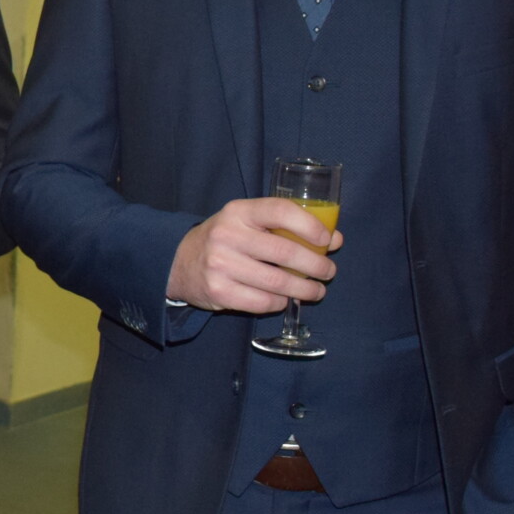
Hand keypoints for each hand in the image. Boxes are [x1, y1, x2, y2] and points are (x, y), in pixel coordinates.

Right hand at [165, 197, 341, 315]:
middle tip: (328, 272)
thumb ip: (287, 227)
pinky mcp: (218, 291)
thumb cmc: (226, 240)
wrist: (180, 262)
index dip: (309, 225)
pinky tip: (285, 299)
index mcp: (239, 212)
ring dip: (304, 289)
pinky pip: (262, 302)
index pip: (279, 211)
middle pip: (284, 252)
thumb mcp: (249, 223)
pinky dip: (280, 302)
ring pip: (276, 282)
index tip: (327, 240)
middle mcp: (227, 235)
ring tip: (316, 290)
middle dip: (315, 265)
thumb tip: (334, 240)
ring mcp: (221, 265)